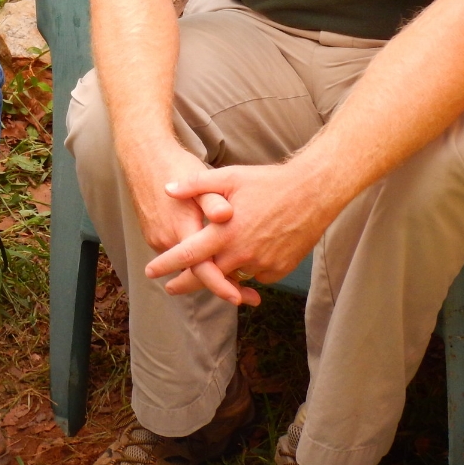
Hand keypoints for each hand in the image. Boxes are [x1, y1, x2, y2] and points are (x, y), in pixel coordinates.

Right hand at [122, 146, 239, 303]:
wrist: (144, 158)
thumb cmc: (176, 165)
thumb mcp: (198, 178)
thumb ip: (212, 199)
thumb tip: (226, 214)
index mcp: (182, 227)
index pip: (202, 267)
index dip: (221, 284)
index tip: (239, 297)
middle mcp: (167, 239)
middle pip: (196, 273)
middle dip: (222, 286)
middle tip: (249, 295)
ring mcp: (158, 239)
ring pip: (187, 265)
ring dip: (209, 273)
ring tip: (237, 279)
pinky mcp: (154, 236)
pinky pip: (178, 255)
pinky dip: (196, 261)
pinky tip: (213, 257)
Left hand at [143, 164, 335, 305]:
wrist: (313, 193)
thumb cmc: (268, 182)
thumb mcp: (229, 177)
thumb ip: (196, 185)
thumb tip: (168, 189)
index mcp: (225, 232)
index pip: (188, 255)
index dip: (167, 265)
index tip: (150, 272)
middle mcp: (242, 253)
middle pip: (206, 276)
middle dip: (186, 283)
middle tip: (171, 287)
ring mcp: (262, 265)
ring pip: (232, 277)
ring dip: (219, 276)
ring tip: (209, 271)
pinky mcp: (278, 270)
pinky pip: (255, 276)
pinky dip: (246, 270)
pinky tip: (245, 256)